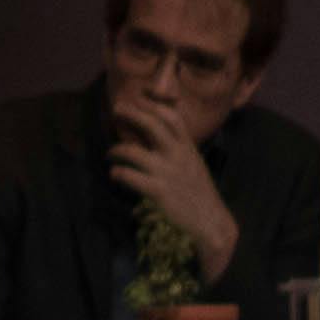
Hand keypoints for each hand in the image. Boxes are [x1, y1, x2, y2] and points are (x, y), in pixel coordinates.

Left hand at [104, 91, 238, 276]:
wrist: (210, 221)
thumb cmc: (198, 191)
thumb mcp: (193, 162)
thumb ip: (178, 146)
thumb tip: (157, 132)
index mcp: (188, 147)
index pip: (172, 117)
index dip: (153, 104)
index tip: (136, 98)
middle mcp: (178, 155)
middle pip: (152, 124)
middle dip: (132, 113)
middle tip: (116, 108)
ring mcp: (167, 173)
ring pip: (133, 151)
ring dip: (116, 149)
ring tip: (110, 153)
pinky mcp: (158, 191)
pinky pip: (129, 176)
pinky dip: (118, 173)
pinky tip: (115, 174)